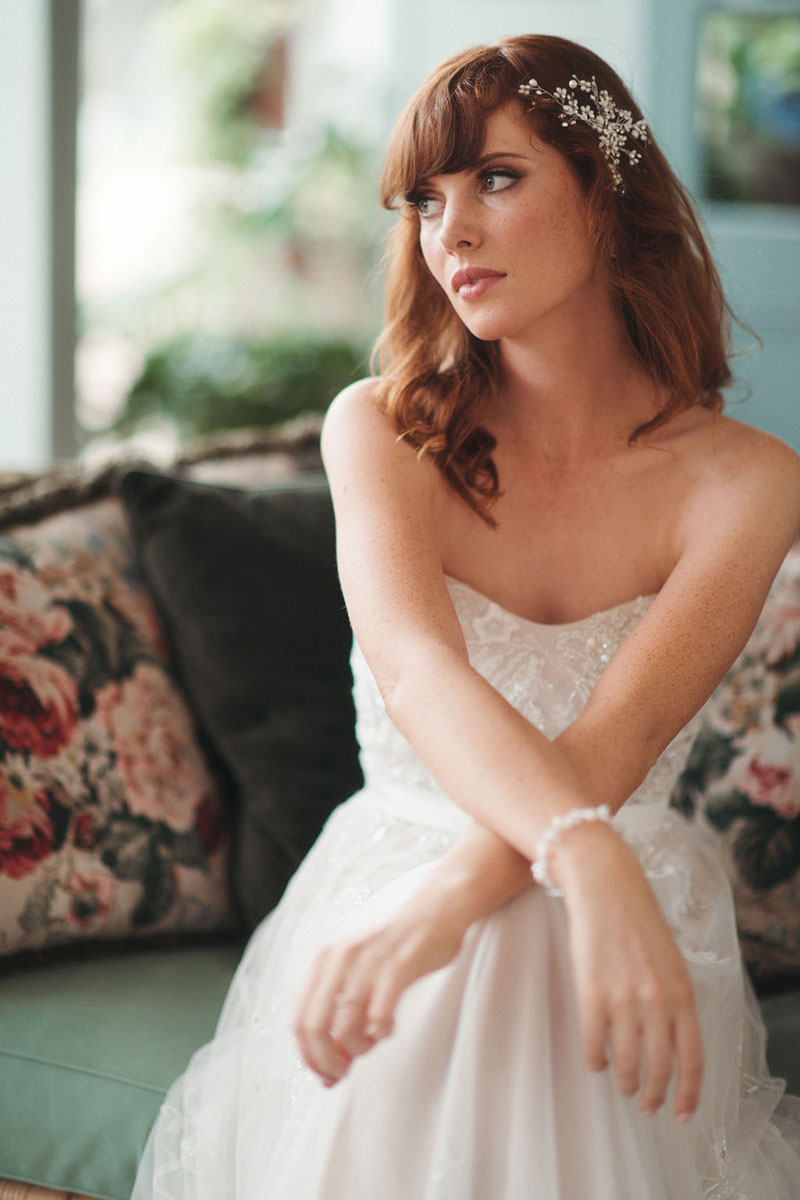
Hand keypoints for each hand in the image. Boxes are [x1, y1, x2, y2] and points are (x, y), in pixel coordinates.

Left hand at [293, 902, 466, 1085]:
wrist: (436, 911)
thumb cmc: (397, 945)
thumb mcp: (356, 964)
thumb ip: (339, 1002)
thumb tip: (329, 1057)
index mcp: (325, 960)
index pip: (299, 1020)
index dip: (309, 1055)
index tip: (324, 1073)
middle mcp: (340, 960)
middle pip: (315, 1028)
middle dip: (327, 1061)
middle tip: (343, 1073)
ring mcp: (368, 964)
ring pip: (346, 1028)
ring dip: (358, 1049)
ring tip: (371, 1043)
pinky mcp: (397, 969)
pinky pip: (379, 1018)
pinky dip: (381, 1033)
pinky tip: (389, 1028)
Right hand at [554, 822, 703, 1122]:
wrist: (604, 882)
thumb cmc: (636, 915)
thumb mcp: (669, 957)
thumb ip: (673, 996)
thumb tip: (671, 1037)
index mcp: (682, 990)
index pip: (692, 1056)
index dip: (689, 1091)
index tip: (682, 1112)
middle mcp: (657, 999)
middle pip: (660, 1065)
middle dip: (654, 1094)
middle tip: (647, 1105)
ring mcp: (624, 997)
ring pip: (628, 1060)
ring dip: (626, 1082)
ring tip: (624, 1088)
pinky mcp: (591, 992)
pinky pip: (595, 1043)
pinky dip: (596, 1060)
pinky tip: (597, 1063)